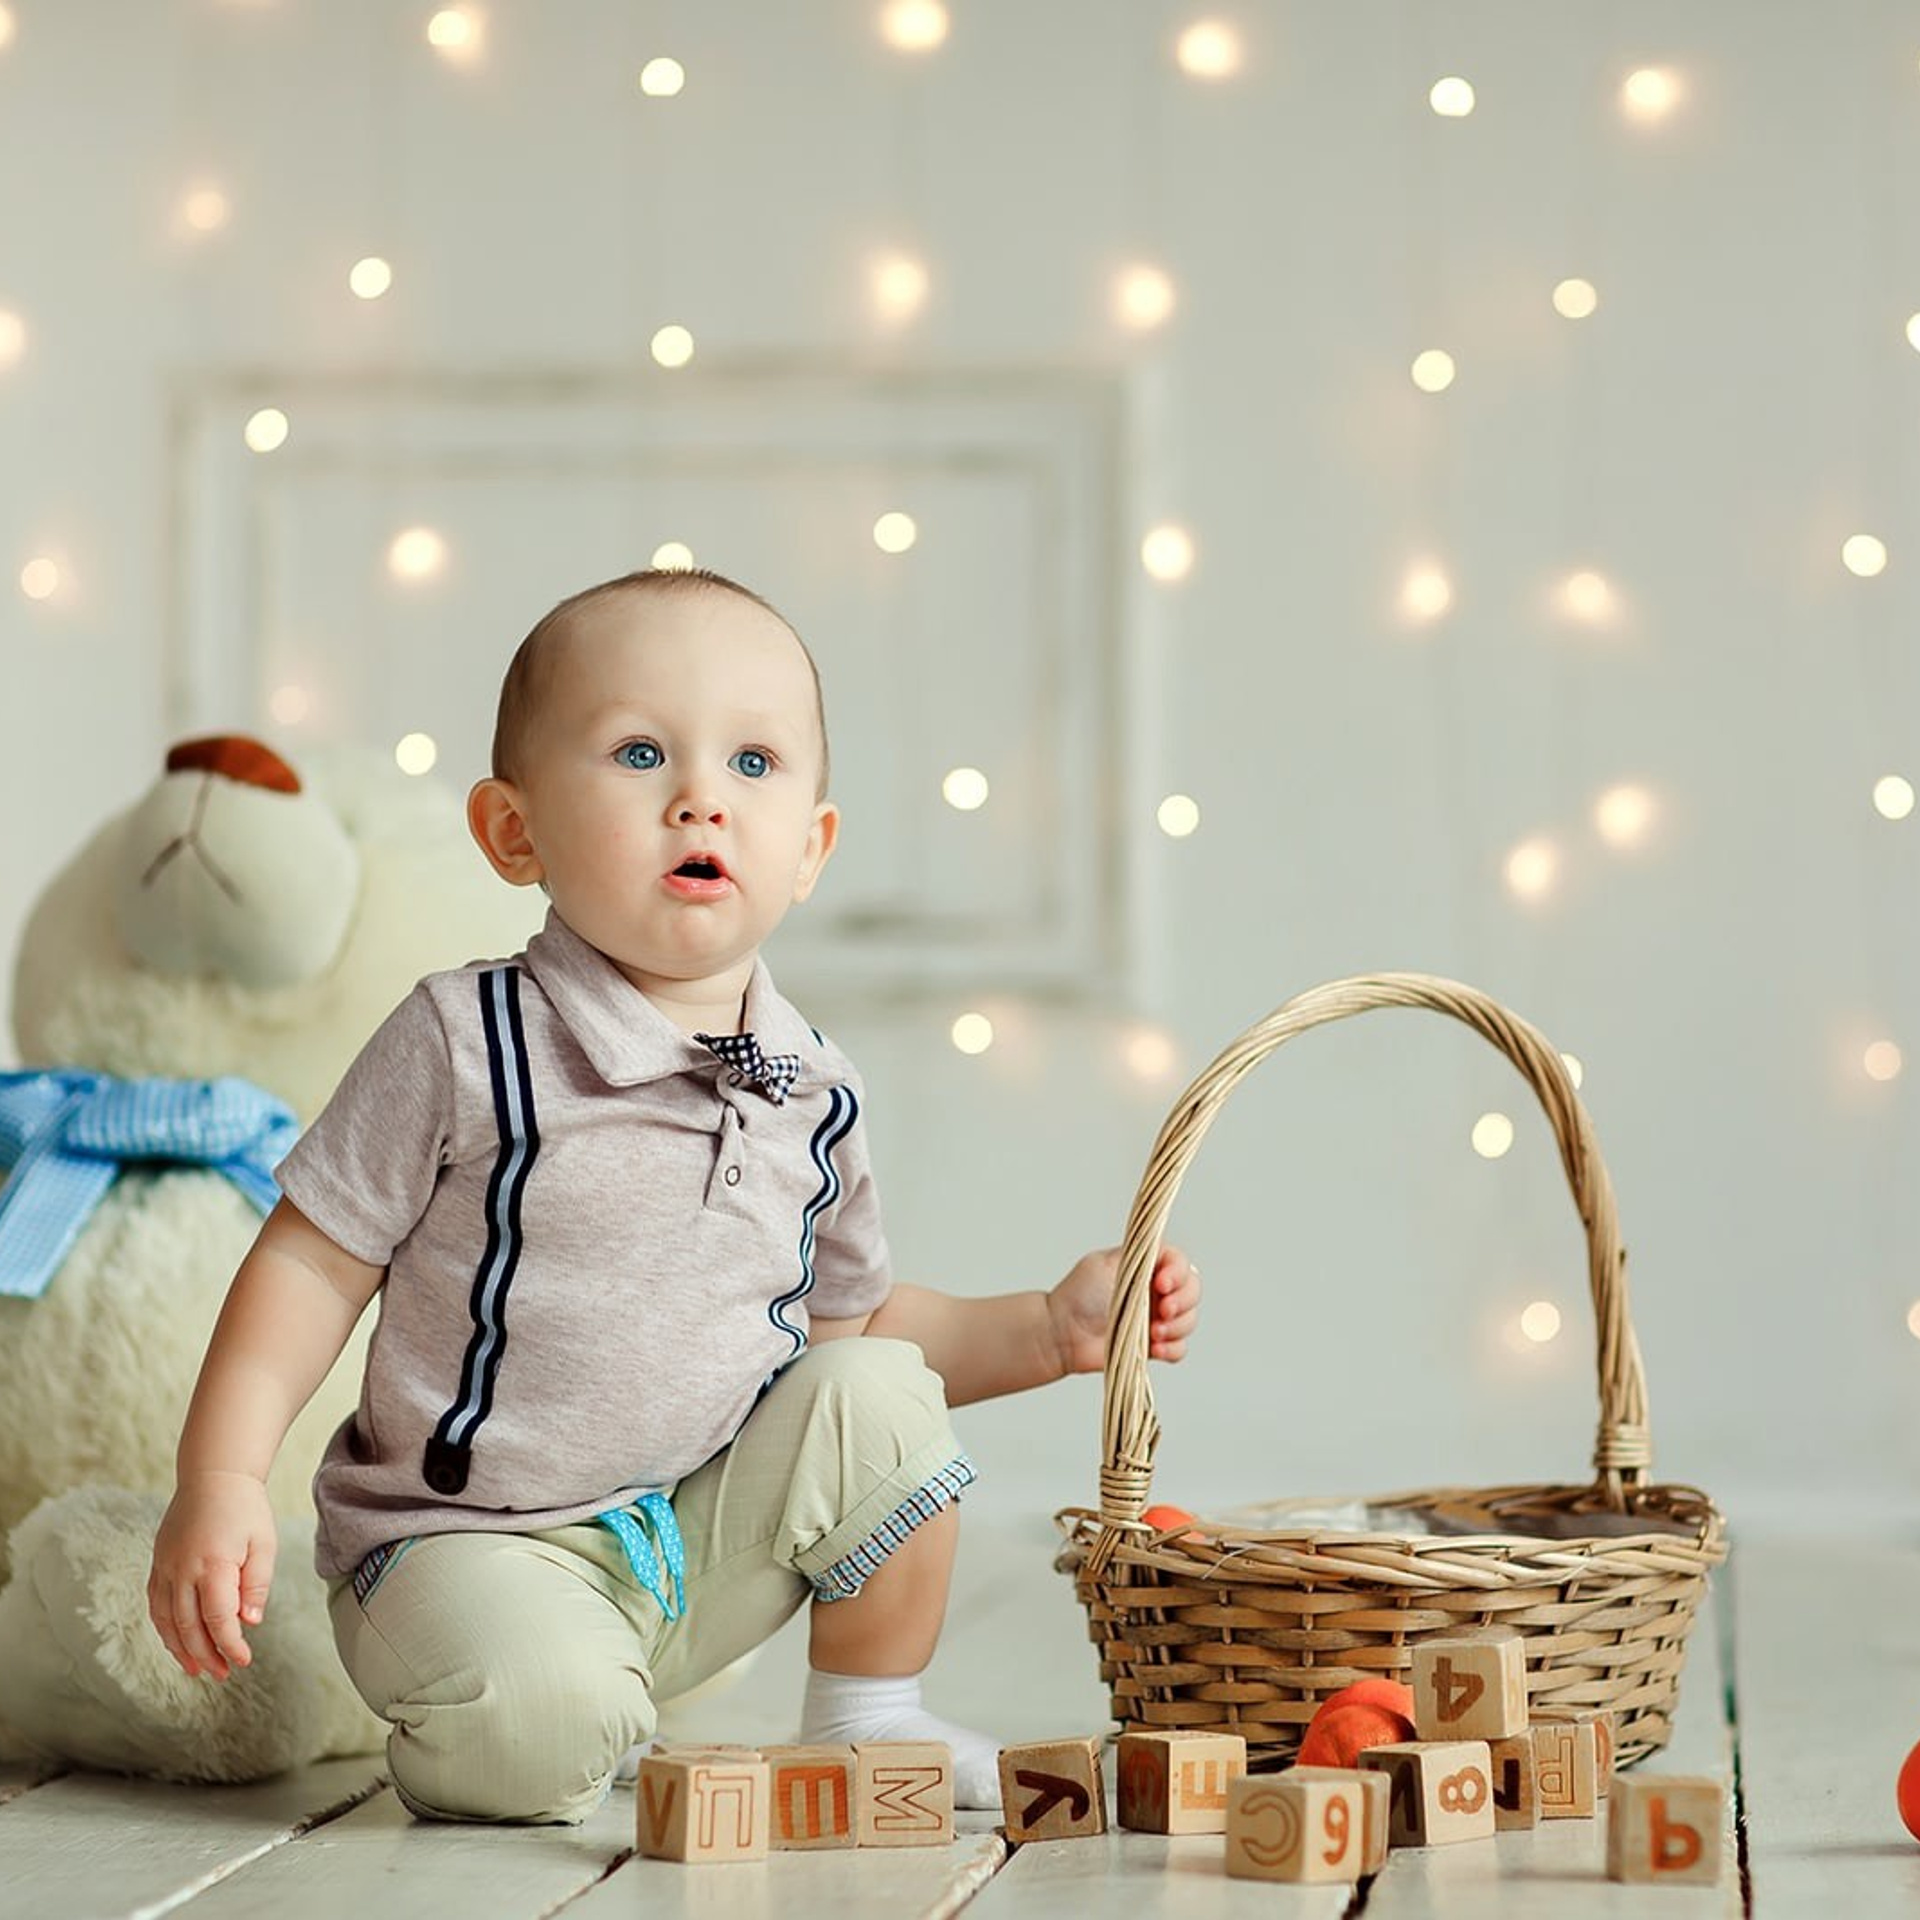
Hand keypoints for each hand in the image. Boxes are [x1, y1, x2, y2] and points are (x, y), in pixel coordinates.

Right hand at [147, 1470, 278, 1680]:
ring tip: (197, 1669)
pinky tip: (178, 1643)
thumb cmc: (245, 1509)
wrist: (213, 1476)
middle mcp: (182, 1569)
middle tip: (222, 1673)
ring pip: (166, 1620)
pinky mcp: (158, 1564)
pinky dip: (164, 1629)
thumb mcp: (264, 1542)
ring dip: (180, 1649)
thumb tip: (250, 1622)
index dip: (230, 1644)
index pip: (218, 1618)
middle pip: (188, 1625)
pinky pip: (156, 1605)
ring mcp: (165, 1567)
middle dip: (206, 1654)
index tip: (242, 1661)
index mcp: (213, 1563)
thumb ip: (257, 1583)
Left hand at [1048, 1244, 1200, 1377]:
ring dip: (1178, 1327)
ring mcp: (1157, 1319)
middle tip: (1162, 1309)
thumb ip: (1135, 1254)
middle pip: (1192, 1291)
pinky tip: (1156, 1348)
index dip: (1178, 1273)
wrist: (1062, 1333)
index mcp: (1147, 1268)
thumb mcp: (1104, 1262)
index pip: (1180, 1263)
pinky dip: (1173, 1348)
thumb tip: (1160, 1251)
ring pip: (1189, 1320)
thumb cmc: (1077, 1295)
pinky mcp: (1154, 1346)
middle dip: (1183, 1301)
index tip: (1161, 1283)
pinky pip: (1179, 1349)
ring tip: (1154, 1333)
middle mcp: (1157, 1292)